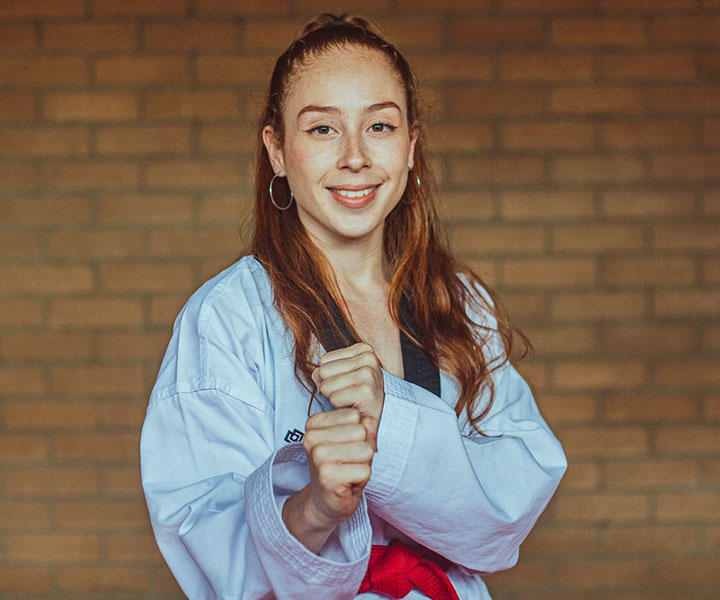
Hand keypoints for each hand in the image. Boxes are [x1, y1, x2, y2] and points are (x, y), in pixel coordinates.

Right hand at [302, 407, 374, 526]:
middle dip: (363, 449)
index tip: (345, 448)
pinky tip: (348, 484)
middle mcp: (312, 437)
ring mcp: (318, 456)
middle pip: (361, 431)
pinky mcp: (327, 476)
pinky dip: (362, 479)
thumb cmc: (341, 469)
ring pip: (366, 450)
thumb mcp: (353, 442)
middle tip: (349, 463)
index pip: (355, 415)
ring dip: (363, 464)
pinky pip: (365, 470)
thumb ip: (364, 427)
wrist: (324, 503)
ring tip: (349, 472)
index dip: (359, 434)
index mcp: (314, 423)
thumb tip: (370, 420)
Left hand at [311, 342, 383, 451]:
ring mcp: (368, 374)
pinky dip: (340, 406)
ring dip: (334, 397)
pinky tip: (354, 406)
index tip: (347, 383)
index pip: (323, 360)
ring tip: (351, 399)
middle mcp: (368, 358)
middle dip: (330, 386)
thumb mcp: (346, 373)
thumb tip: (316, 374)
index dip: (330, 376)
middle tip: (347, 393)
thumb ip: (326, 367)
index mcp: (363, 349)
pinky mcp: (366, 392)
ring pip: (325, 386)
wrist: (383, 416)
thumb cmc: (360, 394)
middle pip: (322, 371)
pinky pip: (334, 399)